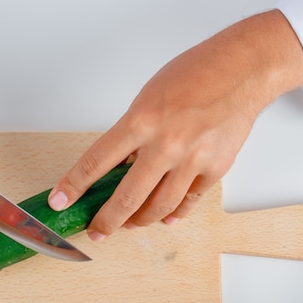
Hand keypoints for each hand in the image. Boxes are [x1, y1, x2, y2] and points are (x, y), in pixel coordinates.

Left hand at [48, 9, 302, 240]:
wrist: (242, 70)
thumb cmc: (195, 74)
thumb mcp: (149, 98)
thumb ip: (134, 134)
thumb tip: (121, 167)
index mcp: (141, 121)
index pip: (96, 161)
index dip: (74, 186)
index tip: (60, 201)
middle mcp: (165, 144)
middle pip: (127, 198)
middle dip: (106, 222)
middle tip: (97, 232)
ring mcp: (192, 160)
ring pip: (159, 208)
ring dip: (139, 221)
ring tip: (129, 225)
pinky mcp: (215, 169)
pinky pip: (189, 201)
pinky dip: (175, 213)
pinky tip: (166, 219)